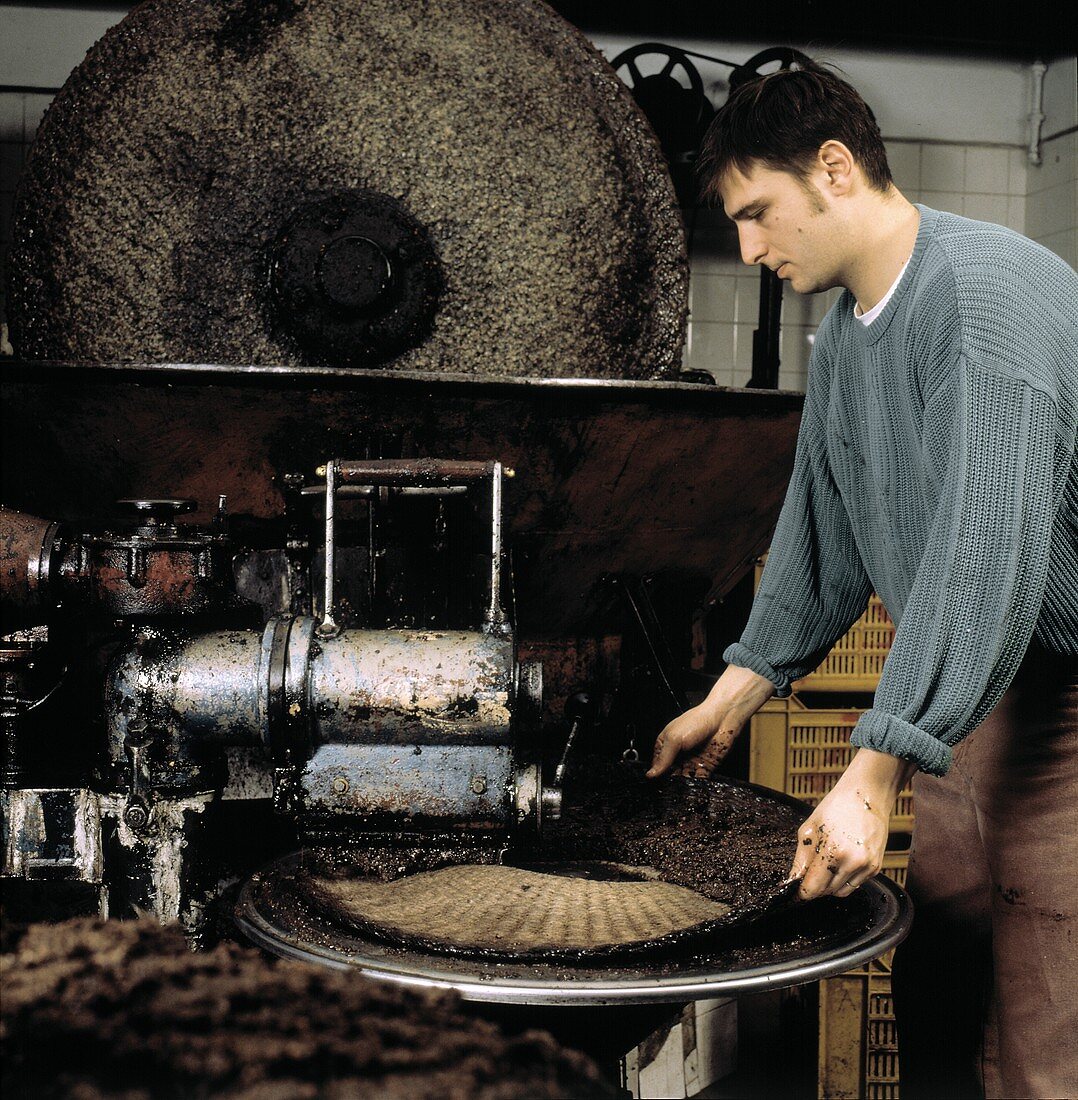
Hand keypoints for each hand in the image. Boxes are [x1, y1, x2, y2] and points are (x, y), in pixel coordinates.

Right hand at [647, 665, 773, 778]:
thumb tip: (651, 774)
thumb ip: (664, 758)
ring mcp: (691, 761)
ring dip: (683, 785)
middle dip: (669, 782)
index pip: (657, 764)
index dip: (656, 774)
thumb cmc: (696, 721)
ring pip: (683, 779)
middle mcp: (678, 754)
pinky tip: (694, 789)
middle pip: (670, 774)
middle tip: (669, 790)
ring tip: (681, 791)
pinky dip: (697, 786)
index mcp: (666, 744)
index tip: (656, 784)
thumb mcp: (674, 739)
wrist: (723, 718)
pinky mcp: (705, 766)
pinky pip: (699, 780)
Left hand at [789, 749, 916, 899]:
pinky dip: (844, 879)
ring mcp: (866, 866)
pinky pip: (855, 884)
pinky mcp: (876, 868)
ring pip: (841, 892)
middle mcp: (852, 862)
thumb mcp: (809, 830)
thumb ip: (800, 859)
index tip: (796, 893)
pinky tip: (840, 861)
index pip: (813, 888)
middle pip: (826, 892)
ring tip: (825, 864)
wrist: (867, 795)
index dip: (802, 893)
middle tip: (809, 873)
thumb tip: (793, 880)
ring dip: (829, 885)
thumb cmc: (836, 807)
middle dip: (815, 886)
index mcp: (833, 851)